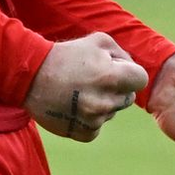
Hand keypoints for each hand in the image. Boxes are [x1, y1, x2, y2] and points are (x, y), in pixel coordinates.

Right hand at [24, 32, 148, 141]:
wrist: (33, 76)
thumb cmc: (68, 55)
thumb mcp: (99, 41)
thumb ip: (122, 54)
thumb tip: (131, 70)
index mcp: (111, 77)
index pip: (141, 80)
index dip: (132, 73)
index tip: (119, 71)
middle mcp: (104, 102)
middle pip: (128, 98)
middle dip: (118, 88)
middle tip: (97, 80)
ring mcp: (93, 120)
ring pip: (112, 112)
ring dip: (103, 103)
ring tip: (82, 90)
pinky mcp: (82, 133)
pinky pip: (97, 127)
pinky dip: (90, 119)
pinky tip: (76, 105)